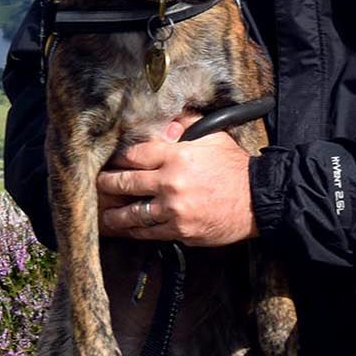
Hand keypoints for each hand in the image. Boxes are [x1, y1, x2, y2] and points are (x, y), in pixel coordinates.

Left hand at [96, 114, 255, 246]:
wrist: (257, 200)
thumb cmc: (234, 167)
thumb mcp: (212, 136)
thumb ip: (186, 126)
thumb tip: (165, 123)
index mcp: (176, 155)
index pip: (134, 156)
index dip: (118, 160)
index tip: (111, 163)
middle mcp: (170, 182)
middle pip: (125, 183)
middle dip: (107, 184)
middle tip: (99, 185)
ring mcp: (173, 209)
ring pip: (132, 212)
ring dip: (115, 213)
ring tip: (106, 214)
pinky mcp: (180, 231)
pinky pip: (149, 232)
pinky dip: (135, 230)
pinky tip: (127, 228)